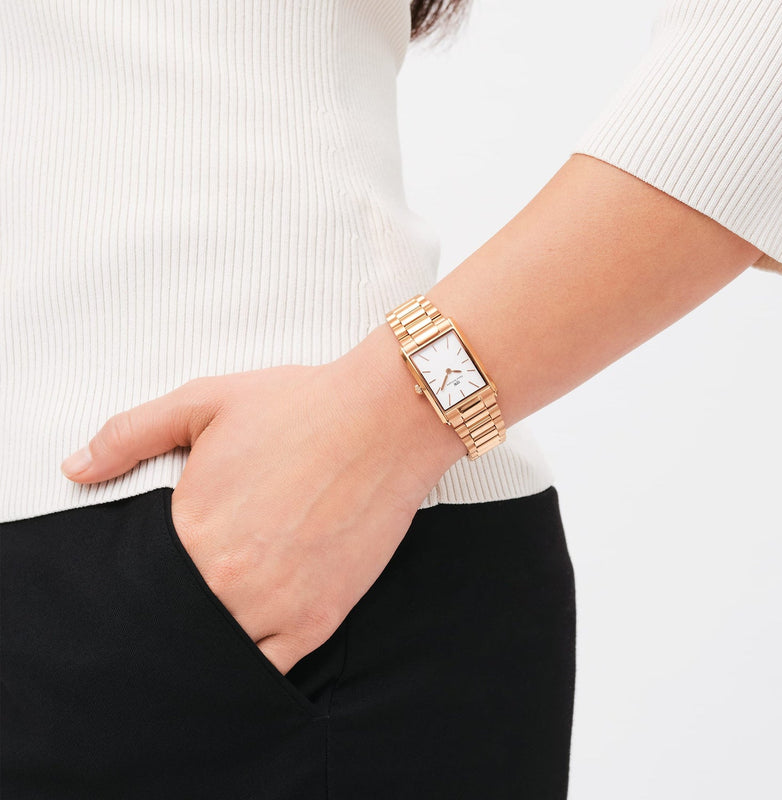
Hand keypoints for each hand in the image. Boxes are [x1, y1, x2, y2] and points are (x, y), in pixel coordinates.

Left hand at [59, 333, 462, 674]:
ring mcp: (278, 608)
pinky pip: (273, 669)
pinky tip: (252, 639)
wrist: (384, 420)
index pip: (145, 584)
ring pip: (221, 653)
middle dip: (178, 611)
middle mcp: (229, 582)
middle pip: (180, 623)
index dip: (148, 580)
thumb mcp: (205, 403)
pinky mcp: (320, 618)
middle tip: (202, 583)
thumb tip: (78, 467)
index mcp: (194, 532)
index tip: (163, 570)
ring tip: (225, 610)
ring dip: (212, 640)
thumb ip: (130, 434)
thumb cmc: (303, 409)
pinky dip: (255, 663)